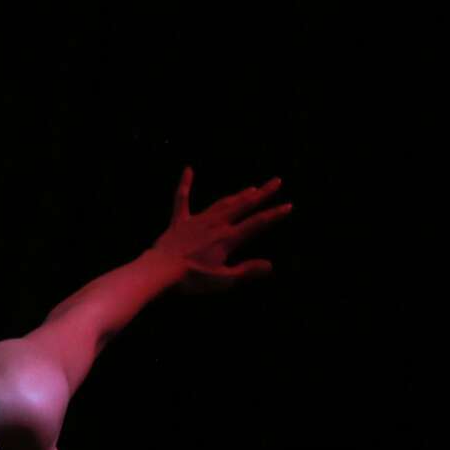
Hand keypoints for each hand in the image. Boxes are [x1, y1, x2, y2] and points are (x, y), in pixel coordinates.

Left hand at [152, 166, 292, 295]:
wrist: (160, 270)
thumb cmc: (192, 278)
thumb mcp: (223, 280)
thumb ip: (246, 270)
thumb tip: (270, 265)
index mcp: (228, 238)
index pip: (257, 223)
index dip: (274, 214)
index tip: (288, 205)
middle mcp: (216, 224)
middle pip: (243, 205)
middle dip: (262, 194)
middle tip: (276, 181)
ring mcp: (197, 220)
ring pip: (222, 203)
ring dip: (238, 194)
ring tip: (251, 188)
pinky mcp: (179, 221)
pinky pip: (182, 199)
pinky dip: (185, 184)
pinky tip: (188, 170)